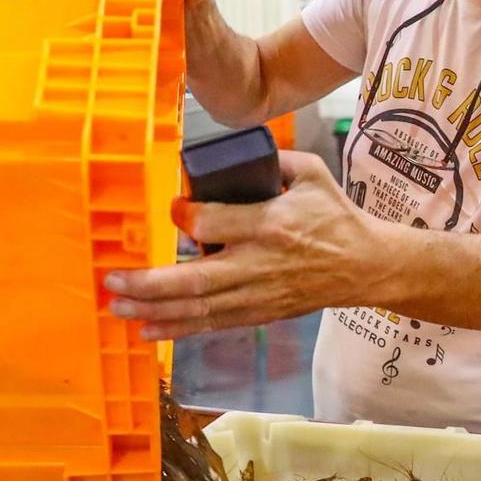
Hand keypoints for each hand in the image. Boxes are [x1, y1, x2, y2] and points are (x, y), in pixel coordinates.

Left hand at [105, 152, 371, 340]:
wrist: (366, 266)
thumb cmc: (337, 217)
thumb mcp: (313, 173)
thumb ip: (274, 160)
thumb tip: (232, 152)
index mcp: (271, 224)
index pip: (213, 224)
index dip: (185, 216)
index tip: (173, 206)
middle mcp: (259, 264)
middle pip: (196, 280)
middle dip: (150, 282)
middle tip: (113, 279)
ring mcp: (258, 294)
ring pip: (199, 308)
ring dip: (155, 309)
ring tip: (118, 306)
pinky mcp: (260, 313)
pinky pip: (213, 324)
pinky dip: (179, 328)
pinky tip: (148, 328)